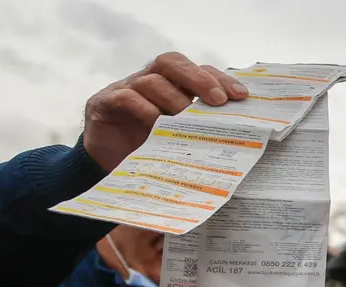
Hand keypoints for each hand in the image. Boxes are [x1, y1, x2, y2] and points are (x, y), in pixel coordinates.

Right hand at [83, 52, 248, 171]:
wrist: (106, 165)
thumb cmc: (148, 148)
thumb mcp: (178, 137)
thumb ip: (199, 127)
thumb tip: (237, 132)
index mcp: (169, 84)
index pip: (196, 69)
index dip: (219, 78)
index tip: (241, 96)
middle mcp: (148, 80)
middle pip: (172, 63)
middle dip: (199, 79)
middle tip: (218, 100)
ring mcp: (125, 88)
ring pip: (151, 80)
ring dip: (174, 98)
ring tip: (188, 118)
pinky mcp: (103, 103)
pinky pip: (126, 98)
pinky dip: (145, 108)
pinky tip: (158, 123)